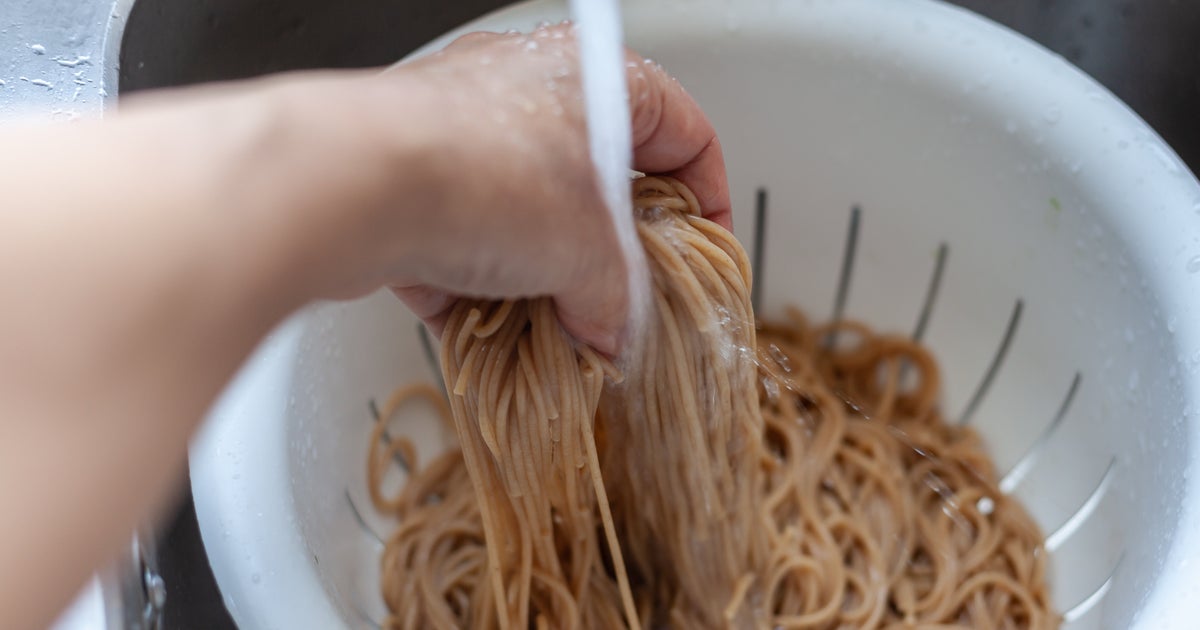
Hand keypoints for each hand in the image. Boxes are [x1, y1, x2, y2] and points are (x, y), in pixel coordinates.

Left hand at [383, 24, 729, 353]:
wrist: (352, 180)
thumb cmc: (481, 173)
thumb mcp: (587, 253)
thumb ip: (617, 299)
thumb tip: (614, 331)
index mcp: (599, 77)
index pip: (686, 133)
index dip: (707, 203)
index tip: (704, 258)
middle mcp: (533, 89)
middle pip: (605, 181)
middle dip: (616, 253)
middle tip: (625, 302)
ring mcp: (469, 128)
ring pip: (534, 212)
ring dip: (548, 275)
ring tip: (556, 327)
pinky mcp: (416, 173)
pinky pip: (471, 235)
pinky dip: (486, 283)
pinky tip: (494, 329)